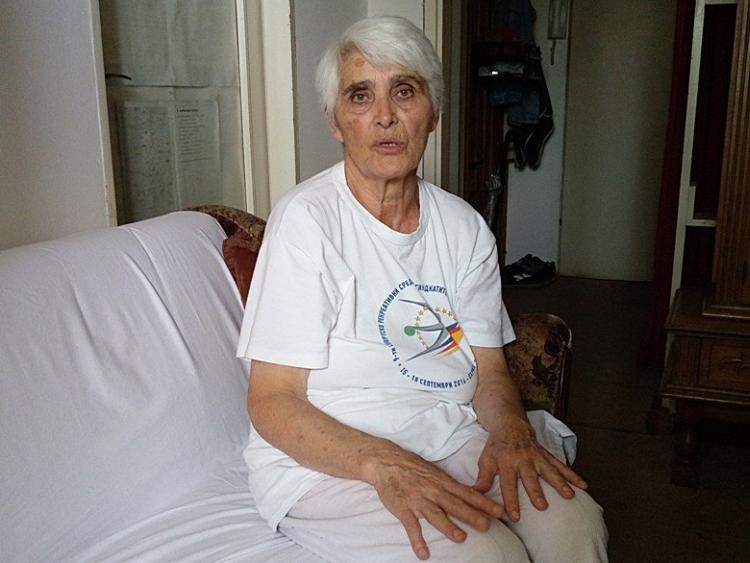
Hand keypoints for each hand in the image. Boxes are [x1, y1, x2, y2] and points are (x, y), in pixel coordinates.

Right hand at [364, 447, 503, 559]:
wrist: (385, 461)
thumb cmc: (411, 466)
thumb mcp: (434, 471)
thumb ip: (449, 484)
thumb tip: (468, 493)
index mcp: (442, 481)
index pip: (467, 493)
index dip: (483, 502)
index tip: (499, 511)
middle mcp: (432, 490)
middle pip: (455, 504)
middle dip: (471, 515)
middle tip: (486, 525)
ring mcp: (417, 500)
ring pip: (435, 514)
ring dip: (448, 526)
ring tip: (460, 538)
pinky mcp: (403, 508)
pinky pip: (411, 526)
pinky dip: (417, 541)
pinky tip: (424, 554)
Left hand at [473, 415, 587, 522]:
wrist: (510, 425)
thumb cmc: (497, 447)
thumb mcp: (486, 460)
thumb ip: (482, 478)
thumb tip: (475, 495)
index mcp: (506, 463)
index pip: (507, 484)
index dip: (510, 500)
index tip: (514, 516)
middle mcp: (522, 460)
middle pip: (530, 478)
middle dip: (536, 492)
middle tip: (542, 506)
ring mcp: (537, 457)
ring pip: (549, 471)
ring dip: (560, 483)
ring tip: (569, 496)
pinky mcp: (546, 455)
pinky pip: (560, 465)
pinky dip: (572, 475)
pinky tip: (583, 485)